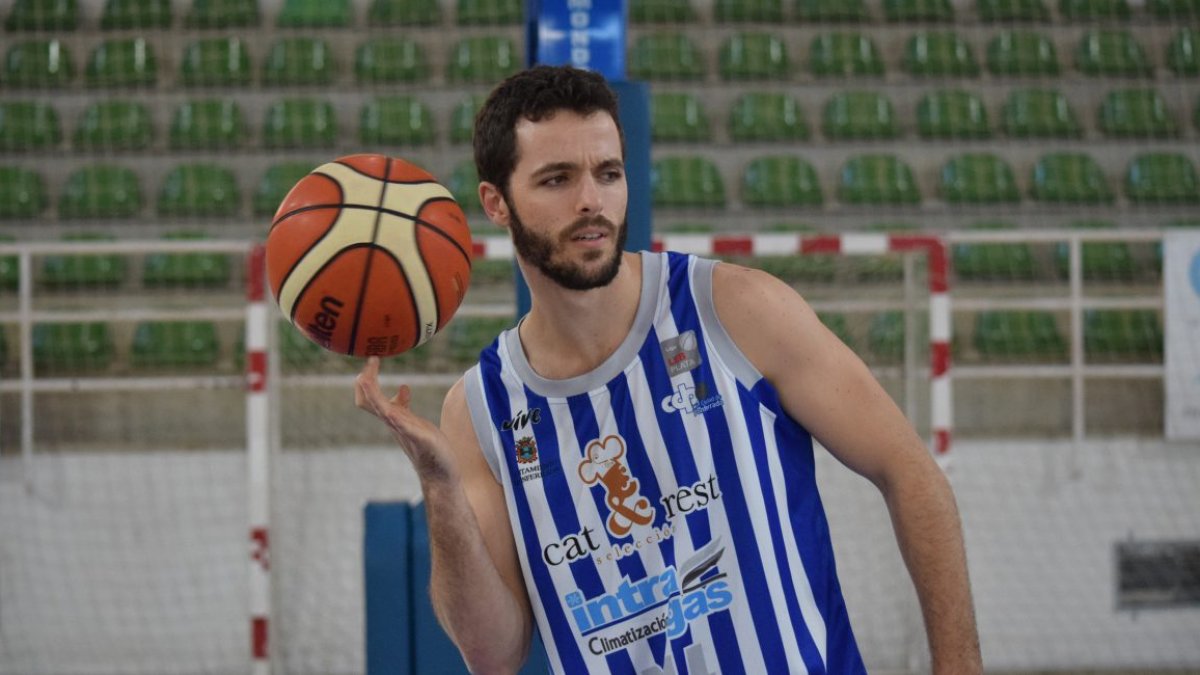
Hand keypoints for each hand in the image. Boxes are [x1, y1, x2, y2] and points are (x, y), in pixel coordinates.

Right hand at [354, 356, 453, 478]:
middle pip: (369, 400)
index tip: (372, 359)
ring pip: (381, 409)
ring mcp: (403, 430)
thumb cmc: (428, 446)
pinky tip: (393, 403)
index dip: (366, 378)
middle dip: (366, 380)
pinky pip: (401, 423)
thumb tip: (403, 387)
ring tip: (366, 376)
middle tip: (371, 360)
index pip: (369, 396)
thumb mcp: (414, 419)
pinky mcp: (418, 437)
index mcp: (393, 417)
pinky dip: (394, 412)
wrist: (440, 471)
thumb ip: (404, 406)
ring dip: (373, 392)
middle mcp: (394, 423)